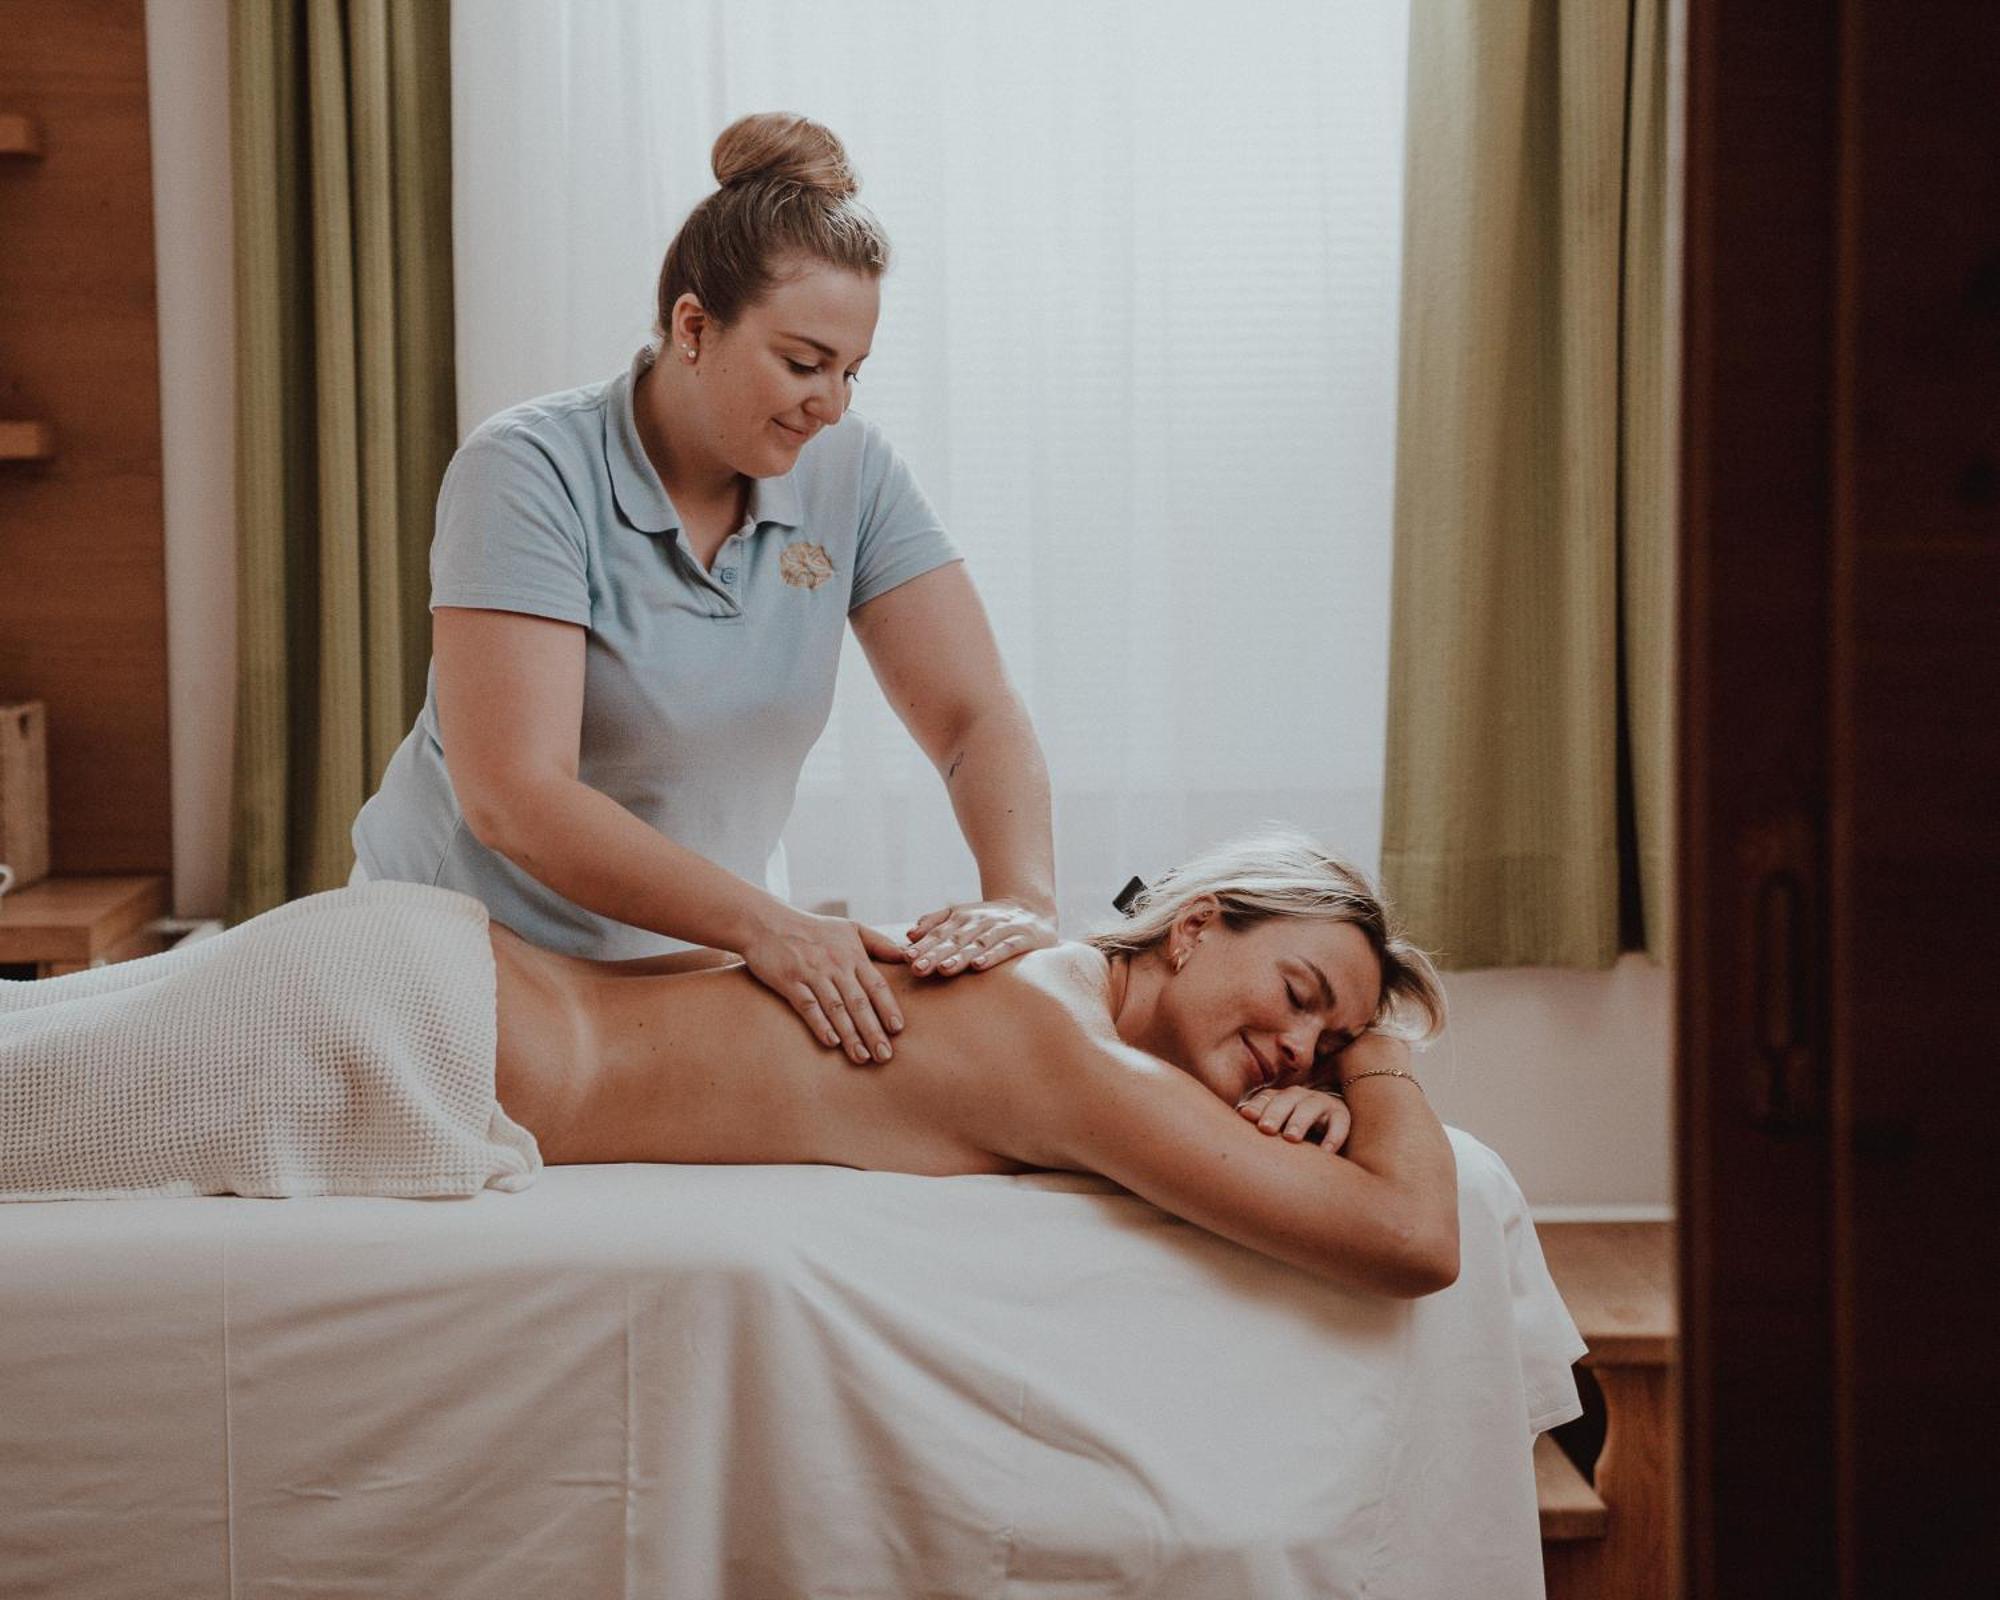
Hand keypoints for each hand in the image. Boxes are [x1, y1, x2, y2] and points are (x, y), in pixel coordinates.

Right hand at [739, 909, 908, 1064]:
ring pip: (836, 1008)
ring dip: (850, 1035)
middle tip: (885, 1056)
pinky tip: (831, 1042)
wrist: (766, 922)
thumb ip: (879, 943)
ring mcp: (812, 973)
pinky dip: (820, 1024)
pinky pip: (807, 1005)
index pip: (876, 984)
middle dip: (873, 1031)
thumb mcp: (850, 928)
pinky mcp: (789, 981)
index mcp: (852, 954)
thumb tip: (907, 956)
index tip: (898, 1030)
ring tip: (862, 1057)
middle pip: (859, 1002)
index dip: (887, 1007)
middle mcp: (835, 965)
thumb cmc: (813, 928)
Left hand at [905, 898, 1057, 976]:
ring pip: (978, 944)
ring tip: (944, 969)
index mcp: (963, 917)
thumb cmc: (989, 920)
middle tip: (918, 969)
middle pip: (955, 939)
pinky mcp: (1023, 938)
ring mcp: (1002, 928)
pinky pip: (1006, 947)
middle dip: (936, 954)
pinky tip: (979, 966)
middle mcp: (980, 921)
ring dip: (960, 956)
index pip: (940, 933)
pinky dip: (993, 956)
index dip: (924, 945)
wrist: (1033, 909)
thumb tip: (909, 935)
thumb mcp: (962, 916)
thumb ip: (936, 923)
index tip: (907, 958)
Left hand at [1237, 1085, 1352, 1152]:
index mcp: (1280, 1098)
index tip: (1245, 1116)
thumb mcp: (1276, 1127)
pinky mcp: (1341, 1115)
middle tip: (1266, 1128)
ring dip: (1299, 1120)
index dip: (1256, 1105)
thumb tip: (1225, 1142)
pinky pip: (1340, 1123)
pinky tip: (1326, 1151)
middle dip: (1275, 1112)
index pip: (1266, 1098)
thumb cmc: (1293, 1131)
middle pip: (1286, 1100)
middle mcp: (1299, 1097)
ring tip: (1291, 1138)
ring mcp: (1321, 1103)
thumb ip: (1257, 1129)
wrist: (1330, 1126)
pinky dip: (1334, 1136)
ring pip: (1310, 1107)